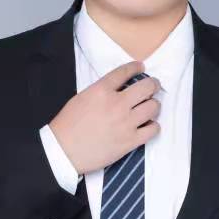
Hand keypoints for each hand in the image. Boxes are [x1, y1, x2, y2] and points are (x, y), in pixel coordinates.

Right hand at [49, 61, 162, 175]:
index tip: (141, 67)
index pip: (125, 71)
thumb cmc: (68, 126)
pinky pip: (153, 129)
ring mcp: (126, 123)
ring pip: (153, 107)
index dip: (136, 67)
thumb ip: (101, 90)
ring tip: (150, 107)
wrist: (64, 151)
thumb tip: (118, 89)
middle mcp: (117, 104)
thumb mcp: (81, 97)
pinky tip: (148, 125)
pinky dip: (153, 126)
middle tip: (153, 86)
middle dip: (153, 84)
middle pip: (147, 87)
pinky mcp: (130, 141)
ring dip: (154, 105)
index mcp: (101, 90)